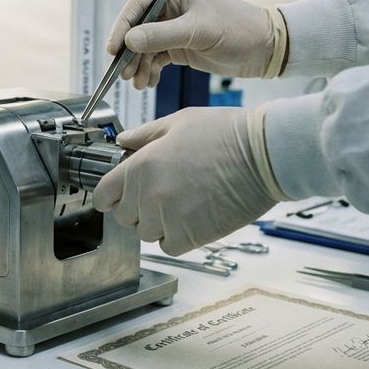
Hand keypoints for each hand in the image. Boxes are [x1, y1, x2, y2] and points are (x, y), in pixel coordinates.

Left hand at [92, 107, 278, 255]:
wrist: (265, 154)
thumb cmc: (226, 134)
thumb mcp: (179, 122)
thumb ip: (145, 135)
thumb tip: (123, 141)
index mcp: (141, 165)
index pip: (104, 195)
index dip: (110, 196)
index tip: (118, 196)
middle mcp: (149, 194)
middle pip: (125, 217)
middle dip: (137, 208)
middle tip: (162, 194)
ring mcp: (168, 217)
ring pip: (147, 233)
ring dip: (158, 224)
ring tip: (183, 204)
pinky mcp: (191, 236)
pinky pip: (169, 246)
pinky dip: (177, 237)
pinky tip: (193, 218)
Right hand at [107, 0, 286, 87]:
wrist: (265, 49)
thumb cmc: (239, 28)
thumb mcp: (198, 31)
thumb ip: (162, 36)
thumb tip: (129, 41)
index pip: (139, 6)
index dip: (123, 26)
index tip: (114, 48)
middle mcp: (172, 10)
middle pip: (138, 30)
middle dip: (129, 53)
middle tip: (123, 72)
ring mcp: (175, 31)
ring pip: (145, 48)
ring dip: (138, 66)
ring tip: (138, 82)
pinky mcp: (180, 49)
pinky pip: (156, 60)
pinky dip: (149, 72)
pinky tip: (149, 82)